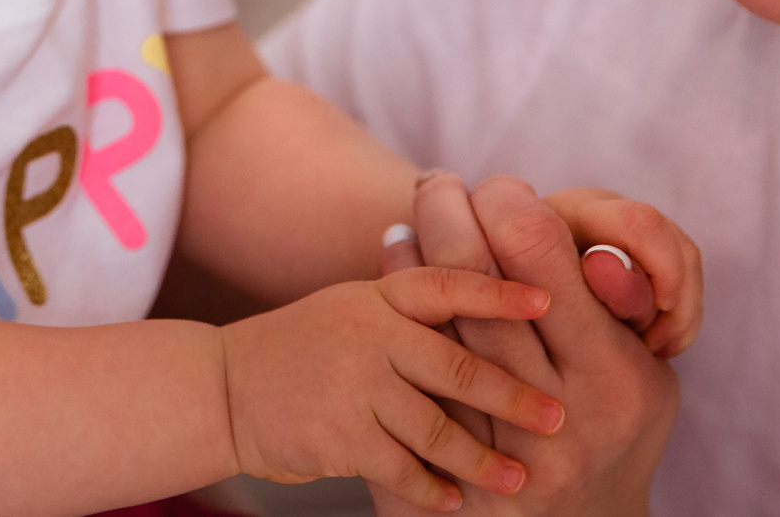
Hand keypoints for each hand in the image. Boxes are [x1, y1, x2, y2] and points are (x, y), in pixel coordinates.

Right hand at [219, 269, 562, 511]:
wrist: (223, 388)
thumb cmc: (303, 348)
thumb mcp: (352, 309)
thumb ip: (410, 308)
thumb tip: (491, 293)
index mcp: (377, 298)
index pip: (448, 284)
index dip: (498, 292)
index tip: (545, 301)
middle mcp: (368, 334)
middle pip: (459, 366)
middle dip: (515, 396)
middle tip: (557, 418)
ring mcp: (353, 386)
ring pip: (438, 428)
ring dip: (483, 460)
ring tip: (519, 479)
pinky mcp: (339, 435)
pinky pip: (402, 467)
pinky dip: (432, 488)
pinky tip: (453, 502)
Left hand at [374, 176, 677, 514]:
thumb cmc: (619, 429)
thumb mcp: (645, 370)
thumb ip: (622, 304)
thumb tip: (597, 251)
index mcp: (613, 377)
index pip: (538, 247)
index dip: (511, 204)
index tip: (499, 192)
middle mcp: (555, 414)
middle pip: (472, 273)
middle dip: (449, 210)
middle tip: (437, 182)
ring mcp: (498, 450)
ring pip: (431, 316)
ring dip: (415, 251)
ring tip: (411, 216)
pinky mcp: (449, 472)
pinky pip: (408, 367)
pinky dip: (396, 305)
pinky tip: (393, 269)